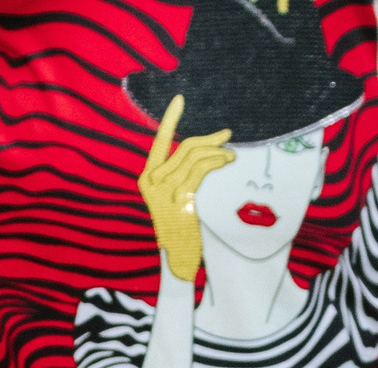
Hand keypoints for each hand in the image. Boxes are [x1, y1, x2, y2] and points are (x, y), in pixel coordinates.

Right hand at [137, 95, 233, 284]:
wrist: (178, 257)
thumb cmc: (180, 228)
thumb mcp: (173, 198)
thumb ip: (178, 176)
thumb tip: (200, 151)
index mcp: (147, 177)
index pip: (160, 141)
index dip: (169, 119)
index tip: (179, 100)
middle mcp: (151, 182)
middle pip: (183, 148)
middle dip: (208, 138)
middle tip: (226, 135)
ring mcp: (164, 190)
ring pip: (194, 157)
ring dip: (217, 151)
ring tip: (231, 154)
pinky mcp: (179, 198)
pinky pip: (200, 170)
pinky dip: (216, 161)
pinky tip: (226, 161)